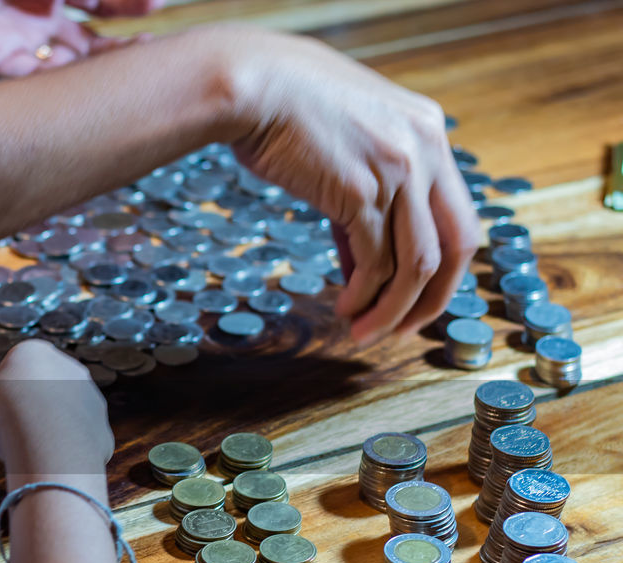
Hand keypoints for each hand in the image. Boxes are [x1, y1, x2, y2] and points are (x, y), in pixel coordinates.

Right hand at [0, 340, 112, 477]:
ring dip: (51, 425)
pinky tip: (51, 458)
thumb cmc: (6, 417)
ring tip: (30, 447)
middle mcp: (68, 368)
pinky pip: (80, 438)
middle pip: (45, 385)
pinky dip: (67, 448)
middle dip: (32, 404)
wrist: (47, 446)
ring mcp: (90, 398)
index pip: (17, 364)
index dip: (4, 389)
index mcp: (35, 352)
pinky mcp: (102, 427)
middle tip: (12, 428)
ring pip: (65, 412)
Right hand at [216, 26, 481, 343]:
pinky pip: (375, 262)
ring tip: (363, 332)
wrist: (252, 85)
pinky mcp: (360, 191)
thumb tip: (362, 263)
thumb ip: (367, 196)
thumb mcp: (345, 143)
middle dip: (432, 299)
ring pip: (417, 264)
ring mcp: (398, 170)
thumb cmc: (285, 109)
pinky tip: (345, 307)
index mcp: (428, 131)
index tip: (413, 298)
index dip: (441, 268)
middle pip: (457, 244)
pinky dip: (364, 295)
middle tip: (402, 329)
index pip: (456, 215)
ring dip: (392, 309)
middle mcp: (426, 149)